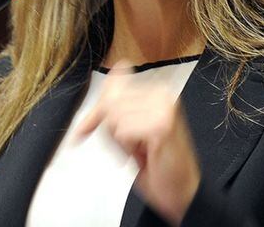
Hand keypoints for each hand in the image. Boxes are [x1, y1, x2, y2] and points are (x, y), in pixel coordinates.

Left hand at [75, 62, 199, 225]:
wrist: (179, 192)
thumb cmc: (156, 162)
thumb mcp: (129, 127)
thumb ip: (117, 101)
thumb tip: (112, 71)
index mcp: (157, 91)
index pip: (112, 88)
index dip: (97, 113)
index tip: (85, 130)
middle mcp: (163, 94)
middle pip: (109, 104)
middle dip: (113, 132)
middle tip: (134, 147)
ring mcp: (164, 109)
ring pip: (114, 118)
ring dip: (121, 142)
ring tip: (141, 151)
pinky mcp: (161, 126)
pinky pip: (122, 131)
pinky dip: (127, 148)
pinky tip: (145, 155)